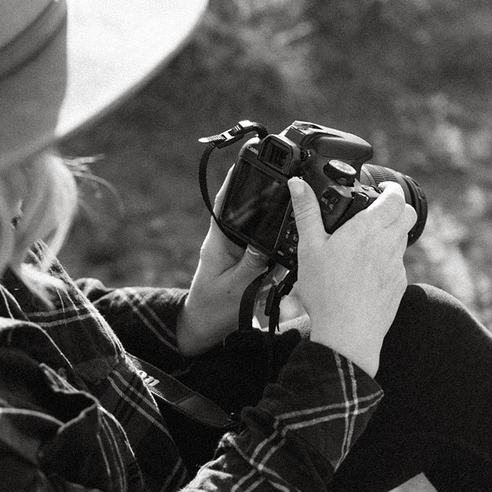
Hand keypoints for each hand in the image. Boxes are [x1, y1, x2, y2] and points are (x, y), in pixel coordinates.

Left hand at [177, 169, 270, 356]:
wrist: (203, 329)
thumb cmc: (214, 310)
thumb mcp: (236, 288)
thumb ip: (253, 265)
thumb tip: (268, 241)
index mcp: (218, 243)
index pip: (224, 204)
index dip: (233, 181)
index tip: (246, 162)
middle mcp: (225, 242)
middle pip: (243, 211)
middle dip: (261, 196)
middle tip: (280, 179)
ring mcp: (235, 252)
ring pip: (255, 228)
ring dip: (268, 221)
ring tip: (288, 212)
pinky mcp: (243, 263)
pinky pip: (261, 246)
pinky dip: (273, 242)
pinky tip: (288, 240)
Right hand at [288, 178, 416, 376]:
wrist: (346, 335)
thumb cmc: (326, 292)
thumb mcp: (309, 248)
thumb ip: (306, 212)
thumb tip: (298, 185)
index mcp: (368, 229)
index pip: (396, 198)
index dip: (391, 189)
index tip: (382, 189)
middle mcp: (388, 244)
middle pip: (407, 215)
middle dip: (395, 208)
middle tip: (375, 210)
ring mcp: (397, 266)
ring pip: (403, 239)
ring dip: (391, 233)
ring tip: (365, 241)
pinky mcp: (398, 285)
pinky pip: (398, 264)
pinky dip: (386, 260)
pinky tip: (365, 271)